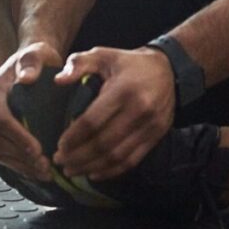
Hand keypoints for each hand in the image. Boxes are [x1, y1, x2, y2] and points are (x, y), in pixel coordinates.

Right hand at [0, 41, 62, 181]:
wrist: (33, 61)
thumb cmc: (38, 57)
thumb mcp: (37, 52)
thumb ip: (32, 61)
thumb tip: (26, 78)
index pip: (0, 119)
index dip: (18, 137)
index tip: (38, 149)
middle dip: (21, 156)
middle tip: (45, 167)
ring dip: (20, 165)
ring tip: (44, 173)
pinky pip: (2, 153)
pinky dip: (18, 165)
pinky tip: (36, 172)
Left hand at [53, 46, 174, 180]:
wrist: (170, 69)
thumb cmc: (130, 63)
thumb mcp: (104, 54)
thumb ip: (79, 63)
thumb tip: (58, 81)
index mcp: (123, 89)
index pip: (92, 121)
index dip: (73, 137)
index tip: (59, 145)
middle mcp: (139, 110)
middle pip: (103, 143)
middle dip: (78, 156)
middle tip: (60, 161)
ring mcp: (150, 125)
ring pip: (116, 156)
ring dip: (91, 167)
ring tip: (72, 170)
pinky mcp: (156, 136)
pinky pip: (132, 160)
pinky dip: (111, 171)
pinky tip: (95, 173)